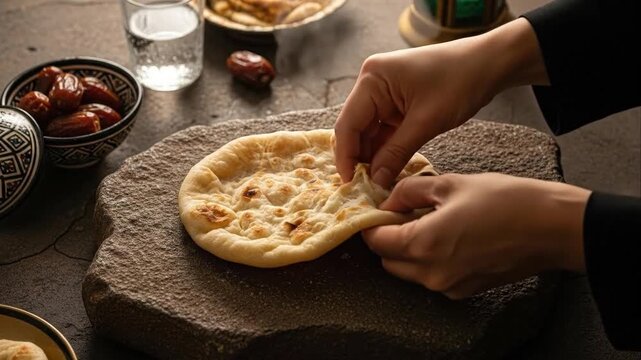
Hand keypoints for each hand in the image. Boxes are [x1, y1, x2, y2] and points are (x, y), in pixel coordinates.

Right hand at [334, 18, 548, 187]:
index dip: (346, 157)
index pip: (348, 124)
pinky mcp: (395, 103)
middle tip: (365, 189)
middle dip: (360, 159)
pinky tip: (388, 169)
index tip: (350, 185)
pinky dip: (386, 150)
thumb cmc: (460, 82)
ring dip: (373, 157)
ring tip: (378, 184)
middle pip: (355, 129)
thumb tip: (375, 181)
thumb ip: (396, 153)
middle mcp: (371, 83)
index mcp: (372, 79)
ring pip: (368, 133)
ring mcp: (383, 93)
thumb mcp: (426, 121)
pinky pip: (383, 130)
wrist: (489, 64)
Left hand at [363, 173, 589, 298]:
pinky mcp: (466, 289)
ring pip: (409, 272)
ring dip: (407, 249)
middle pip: (389, 261)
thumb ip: (409, 191)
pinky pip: (432, 277)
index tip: (376, 209)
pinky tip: (447, 236)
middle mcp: (432, 274)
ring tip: (426, 220)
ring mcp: (449, 286)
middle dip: (387, 239)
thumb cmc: (505, 201)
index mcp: (424, 245)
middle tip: (400, 213)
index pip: (377, 242)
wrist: (552, 227)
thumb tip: (390, 201)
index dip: (371, 225)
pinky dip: (428, 260)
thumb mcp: (450, 184)